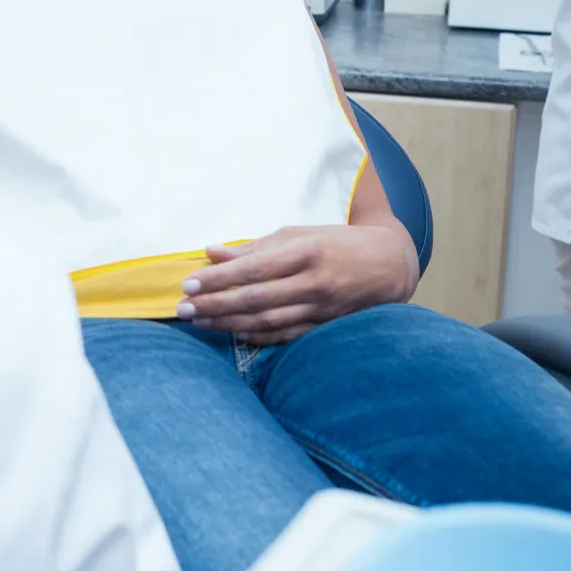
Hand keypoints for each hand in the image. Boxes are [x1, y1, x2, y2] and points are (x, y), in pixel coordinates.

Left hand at [175, 225, 418, 345]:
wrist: (387, 265)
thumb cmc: (335, 243)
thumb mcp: (297, 234)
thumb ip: (254, 247)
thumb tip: (211, 252)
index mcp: (306, 252)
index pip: (254, 268)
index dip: (219, 278)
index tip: (189, 284)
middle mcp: (314, 282)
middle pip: (256, 298)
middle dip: (215, 304)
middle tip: (183, 309)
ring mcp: (321, 308)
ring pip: (267, 321)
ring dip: (229, 323)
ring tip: (200, 321)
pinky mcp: (324, 326)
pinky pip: (285, 336)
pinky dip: (256, 336)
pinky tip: (232, 333)